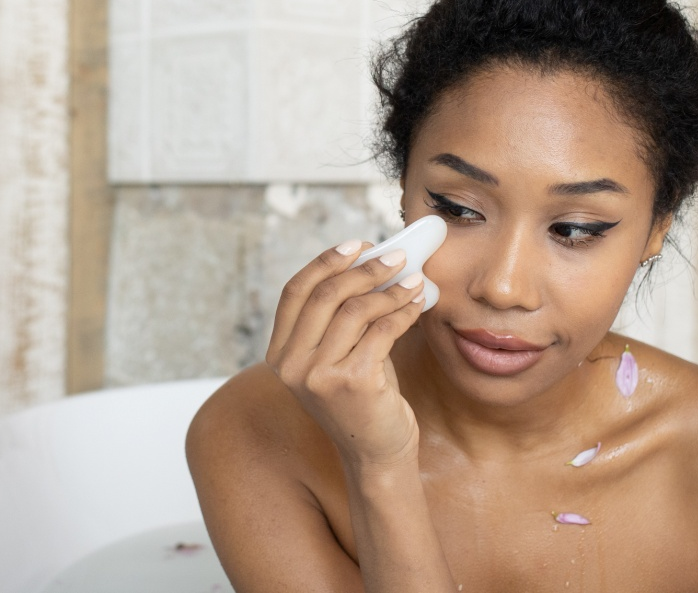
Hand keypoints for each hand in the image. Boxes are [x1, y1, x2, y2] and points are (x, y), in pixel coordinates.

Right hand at [266, 241, 427, 467]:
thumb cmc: (362, 398)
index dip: (324, 262)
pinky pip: (382, 330)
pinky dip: (404, 311)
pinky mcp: (353, 383)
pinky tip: (418, 304)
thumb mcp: (339, 354)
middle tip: (396, 256)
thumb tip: (373, 261)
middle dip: (365, 269)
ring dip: (390, 289)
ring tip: (414, 280)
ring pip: (356, 310)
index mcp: (280, 354)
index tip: (356, 245)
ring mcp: (319, 376)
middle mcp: (291, 365)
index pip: (295, 292)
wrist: (378, 454)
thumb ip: (341, 315)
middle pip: (325, 295)